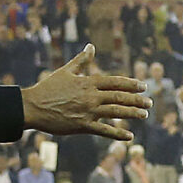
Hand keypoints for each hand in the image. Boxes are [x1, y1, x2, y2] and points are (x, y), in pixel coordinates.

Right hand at [22, 44, 149, 142]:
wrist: (32, 106)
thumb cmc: (48, 88)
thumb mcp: (66, 71)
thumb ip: (81, 60)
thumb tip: (91, 45)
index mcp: (87, 82)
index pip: (115, 82)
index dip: (131, 84)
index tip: (144, 86)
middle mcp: (90, 96)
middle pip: (119, 97)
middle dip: (137, 99)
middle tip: (150, 102)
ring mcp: (87, 111)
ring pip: (115, 112)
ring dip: (132, 113)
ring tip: (144, 115)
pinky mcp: (82, 126)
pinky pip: (104, 131)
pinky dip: (118, 134)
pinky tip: (130, 137)